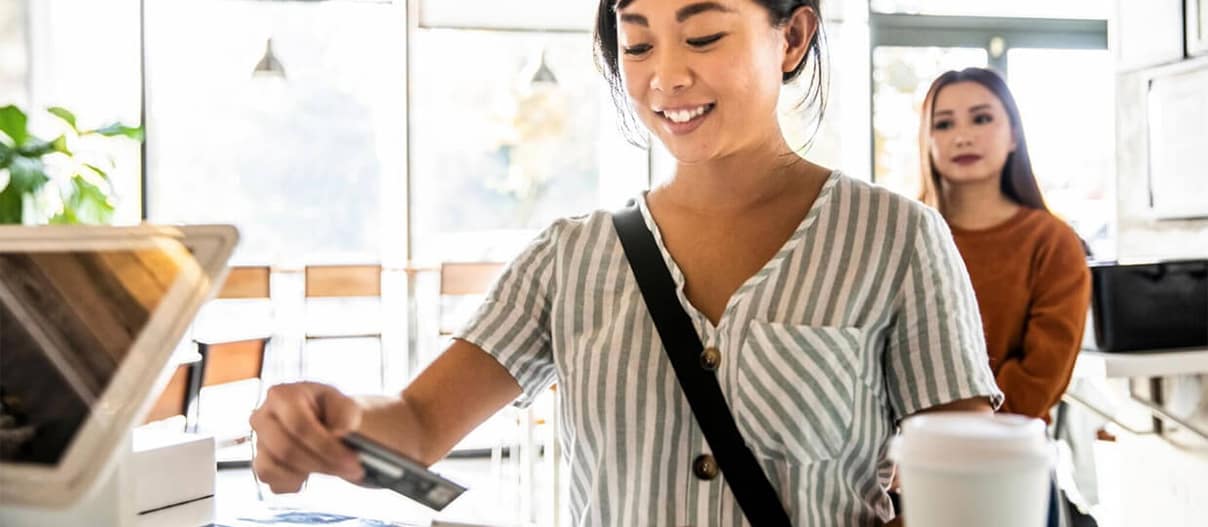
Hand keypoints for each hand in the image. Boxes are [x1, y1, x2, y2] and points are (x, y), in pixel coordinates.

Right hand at [249, 382, 365, 492]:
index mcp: (281, 395)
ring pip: (274, 468)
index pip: (299, 425)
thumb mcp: (346, 405)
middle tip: (351, 469)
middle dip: (322, 464)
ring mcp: (258, 441)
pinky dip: (294, 482)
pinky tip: (310, 472)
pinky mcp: (260, 463)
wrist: (326, 423)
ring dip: (309, 473)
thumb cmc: (333, 411)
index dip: (326, 446)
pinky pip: (271, 482)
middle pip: (285, 450)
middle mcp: (262, 417)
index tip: (351, 460)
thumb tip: (339, 434)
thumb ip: (346, 415)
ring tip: (332, 466)